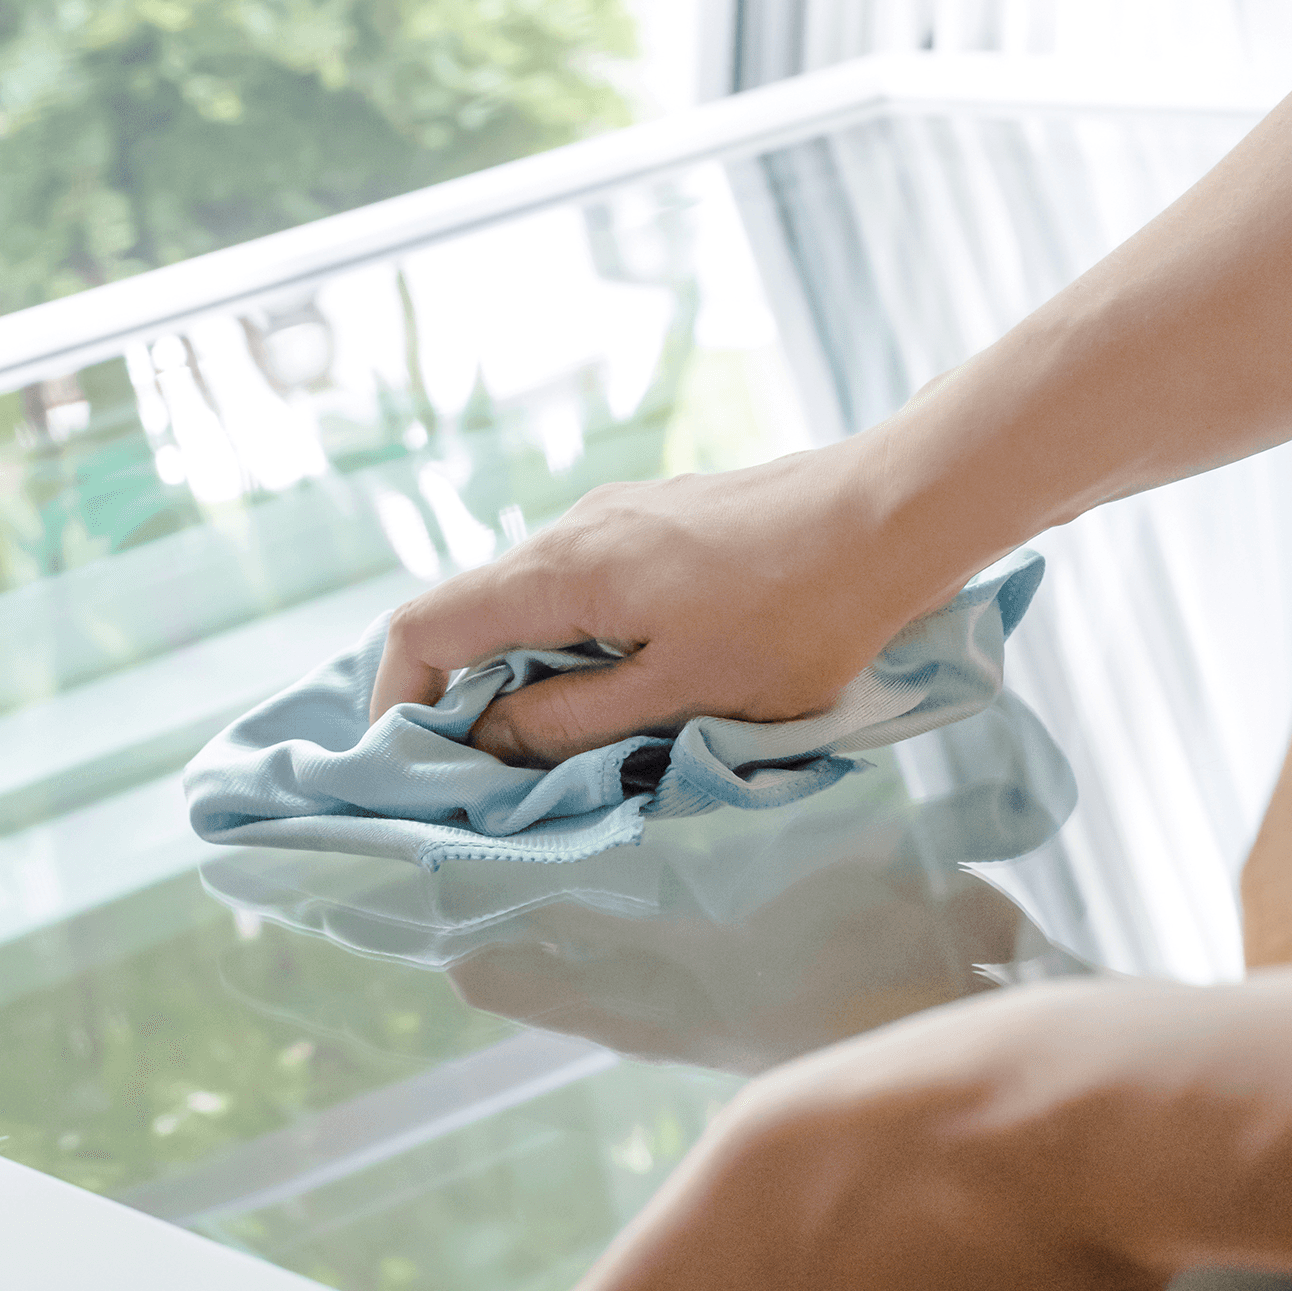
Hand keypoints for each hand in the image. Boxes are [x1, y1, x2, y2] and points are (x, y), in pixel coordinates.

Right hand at [367, 437, 971, 762]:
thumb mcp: (679, 696)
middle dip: (466, 696)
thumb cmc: (796, 615)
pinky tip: (633, 685)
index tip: (417, 766)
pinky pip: (587, 587)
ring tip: (570, 743)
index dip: (399, 699)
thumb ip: (572, 722)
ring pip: (536, 602)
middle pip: (475, 614)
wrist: (893, 515)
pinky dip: (579, 643)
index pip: (424, 626)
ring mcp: (619, 517)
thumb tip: (487, 736)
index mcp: (559, 573)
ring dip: (532, 674)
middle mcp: (572, 531)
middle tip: (493, 775)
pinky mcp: (663, 521)